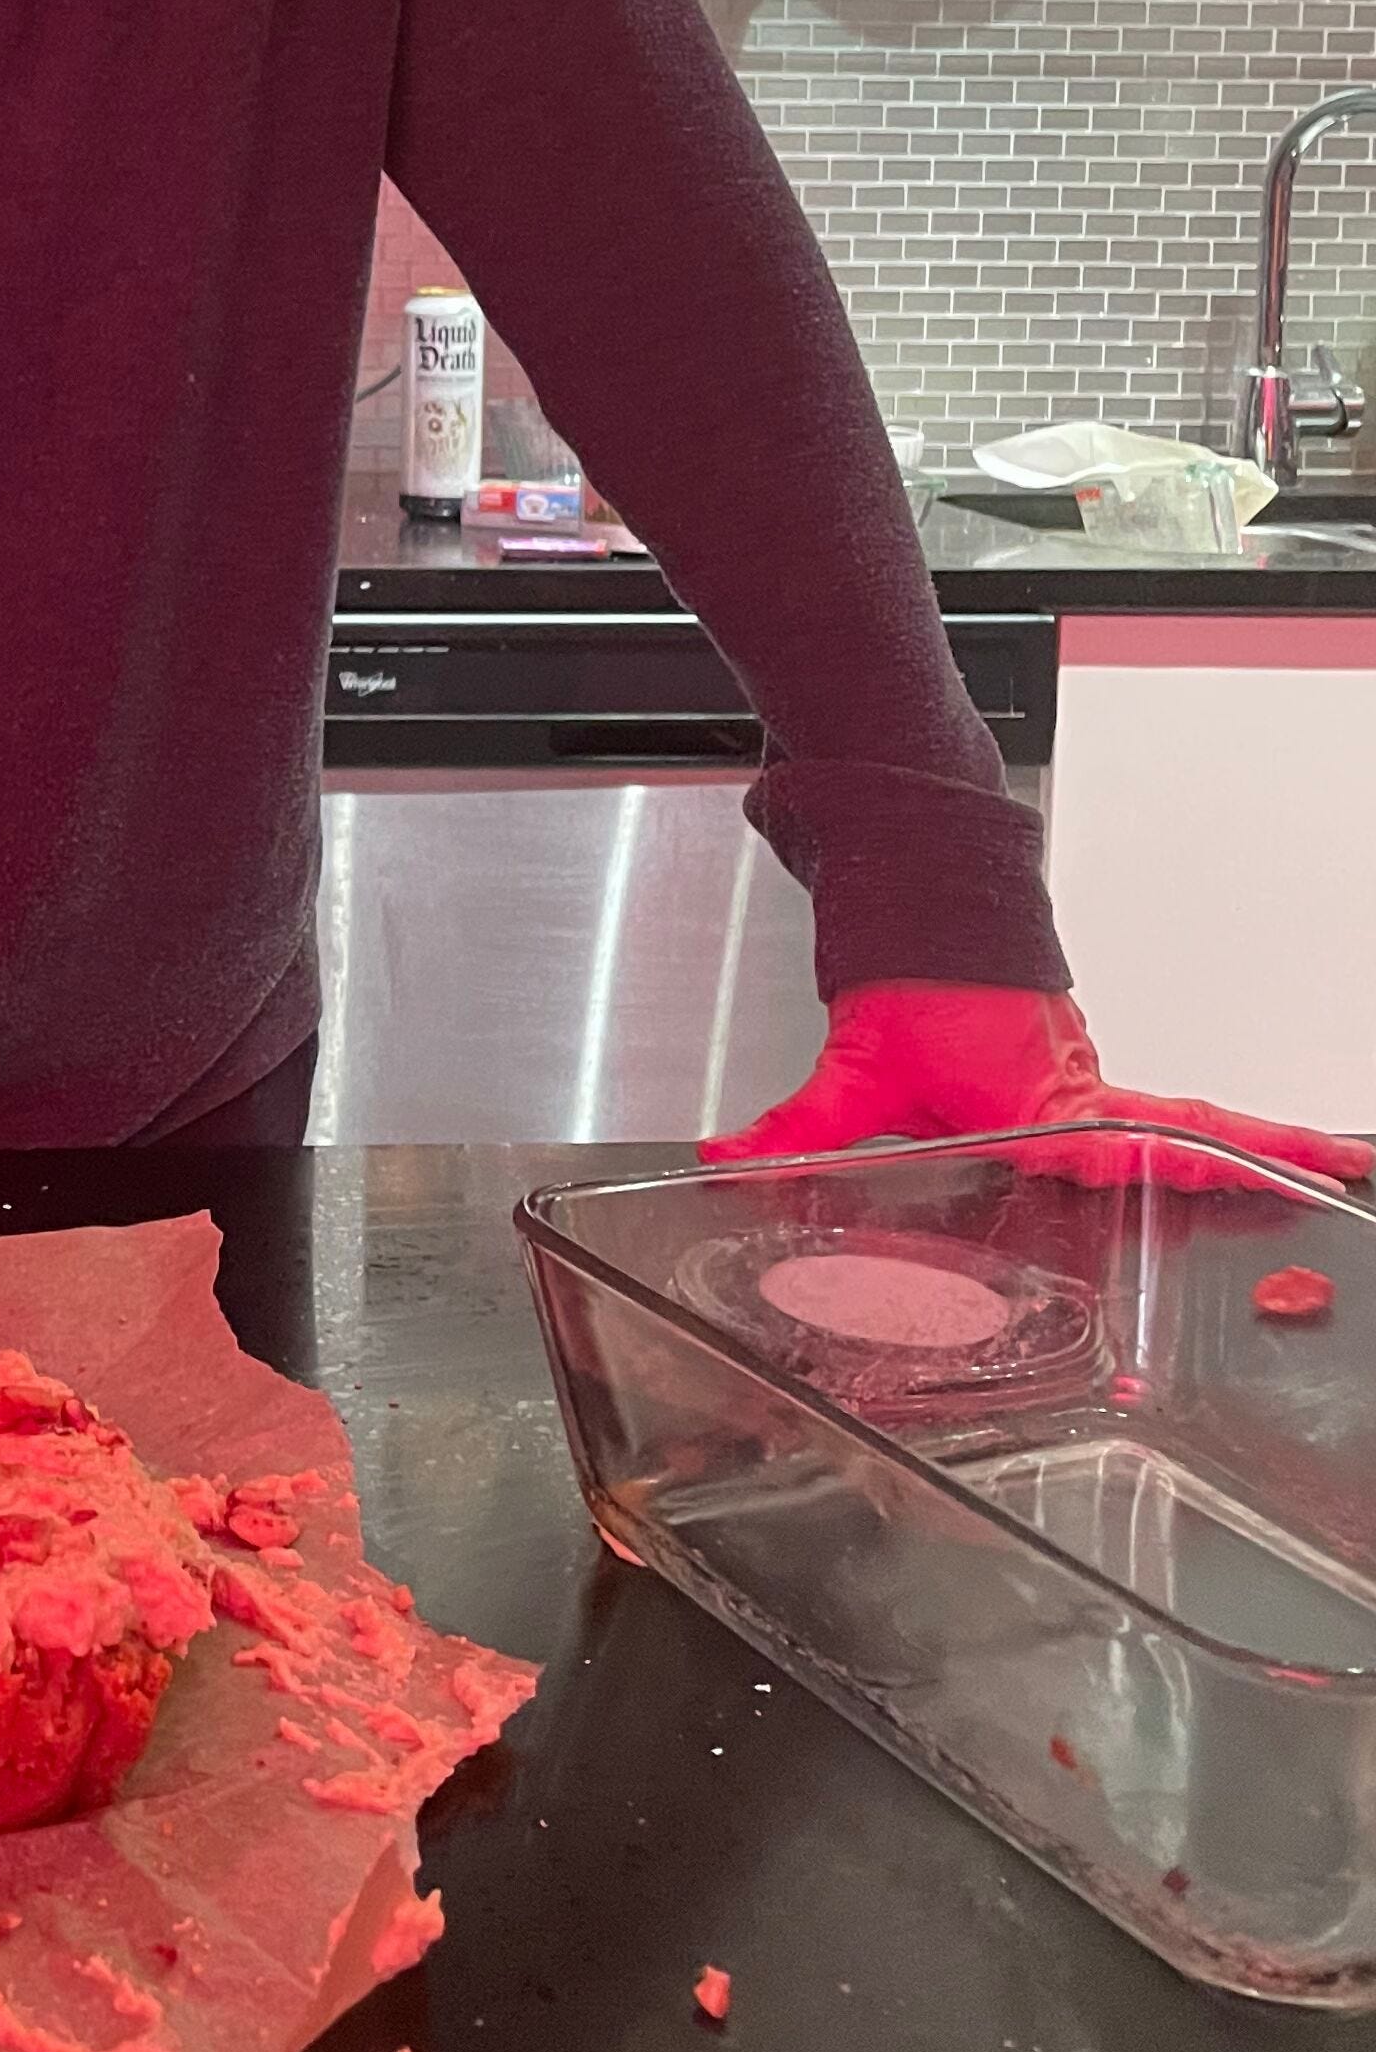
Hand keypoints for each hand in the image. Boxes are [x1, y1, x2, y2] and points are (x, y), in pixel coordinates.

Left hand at [702, 978, 1372, 1193]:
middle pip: (1189, 1125)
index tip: (1255, 1172)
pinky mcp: (1071, 1062)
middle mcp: (1073, 1084)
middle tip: (1345, 1165)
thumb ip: (798, 1127)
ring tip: (1324, 1169)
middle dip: (1269, 1148)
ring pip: (1175, 1114)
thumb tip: (736, 1161)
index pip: (1127, 1144)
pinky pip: (1147, 1104)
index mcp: (1037, 1097)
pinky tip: (1226, 1161)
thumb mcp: (854, 1064)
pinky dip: (1196, 1131)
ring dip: (1243, 1143)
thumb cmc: (904, 964)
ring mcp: (1080, 1070)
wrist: (918, 880)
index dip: (1189, 1165)